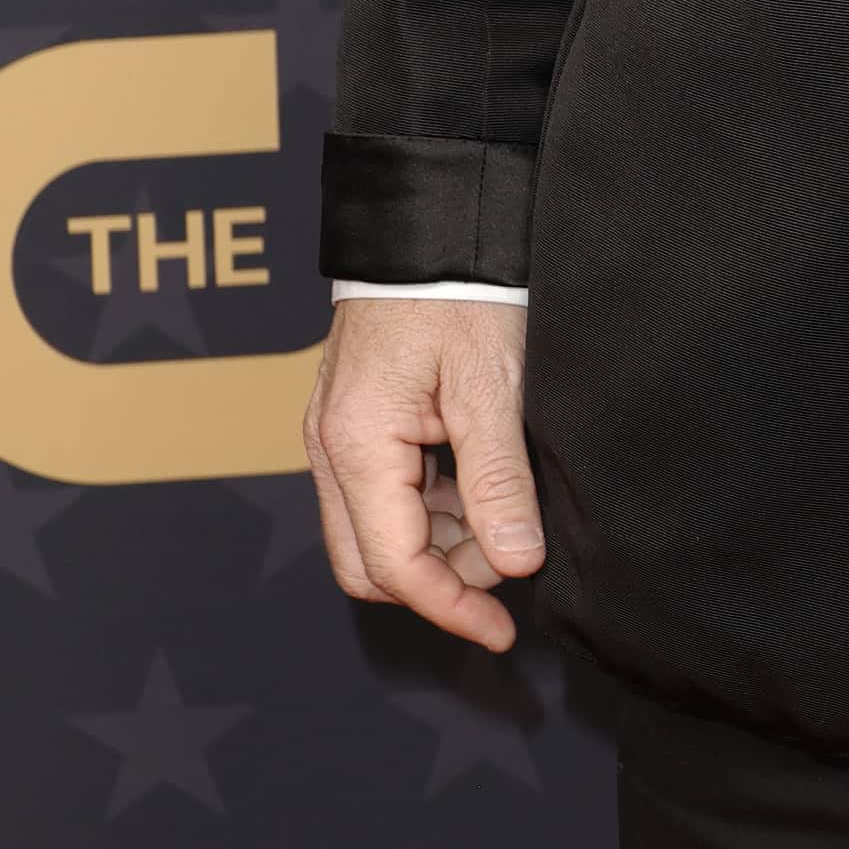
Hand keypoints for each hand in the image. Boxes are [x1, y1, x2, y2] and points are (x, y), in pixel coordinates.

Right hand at [304, 297, 543, 652]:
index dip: (450, 607)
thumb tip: (518, 562)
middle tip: (510, 563)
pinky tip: (478, 488)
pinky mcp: (354, 420)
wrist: (434, 219)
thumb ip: (499, 479)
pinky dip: (429, 510)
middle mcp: (331, 447)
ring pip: (375, 533)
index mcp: (357, 443)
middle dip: (442, 580)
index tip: (502, 629)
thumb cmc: (462, 288)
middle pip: (371, 563)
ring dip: (439, 545)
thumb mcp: (493, 383)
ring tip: (505, 517)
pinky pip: (380, 495)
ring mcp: (336, 434)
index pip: (394, 565)